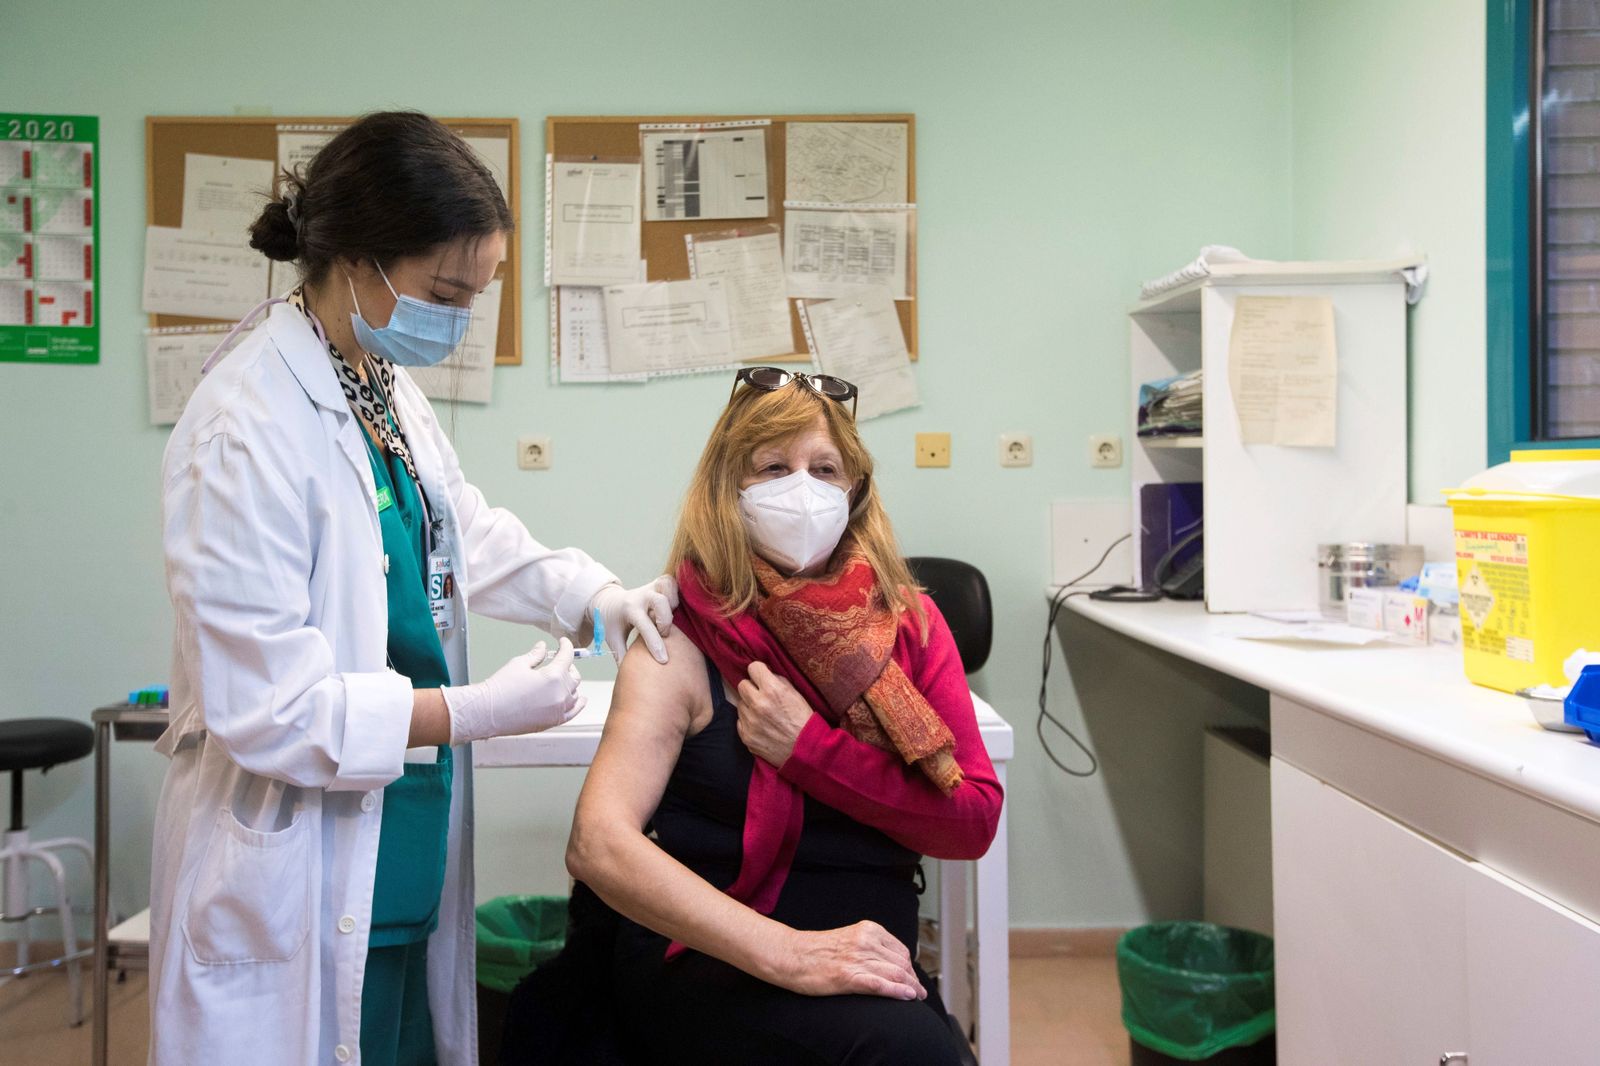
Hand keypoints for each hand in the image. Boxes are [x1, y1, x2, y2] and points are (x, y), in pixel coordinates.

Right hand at [441, 639, 584, 743]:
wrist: (488, 713)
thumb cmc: (501, 688)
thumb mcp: (519, 664)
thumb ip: (536, 655)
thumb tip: (543, 647)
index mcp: (554, 676)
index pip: (567, 657)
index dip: (566, 646)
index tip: (563, 642)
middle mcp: (560, 694)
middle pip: (574, 676)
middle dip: (568, 666)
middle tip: (558, 661)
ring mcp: (558, 709)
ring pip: (574, 693)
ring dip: (570, 683)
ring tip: (563, 679)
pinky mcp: (553, 721)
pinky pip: (573, 712)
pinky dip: (577, 704)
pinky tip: (579, 699)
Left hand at [591, 577, 678, 663]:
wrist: (607, 601)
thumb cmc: (611, 623)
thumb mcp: (613, 639)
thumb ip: (622, 657)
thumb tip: (630, 679)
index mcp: (629, 610)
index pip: (644, 625)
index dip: (655, 643)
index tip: (663, 659)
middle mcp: (641, 596)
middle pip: (660, 602)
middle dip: (665, 620)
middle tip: (663, 633)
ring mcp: (650, 587)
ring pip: (667, 586)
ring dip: (673, 601)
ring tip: (672, 616)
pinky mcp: (658, 584)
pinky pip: (672, 582)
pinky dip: (677, 592)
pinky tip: (676, 607)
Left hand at [735, 662, 814, 766]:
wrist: (805, 751)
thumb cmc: (803, 720)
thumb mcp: (796, 694)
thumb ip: (778, 680)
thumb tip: (765, 673)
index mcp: (772, 690)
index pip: (753, 668)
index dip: (759, 672)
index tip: (762, 677)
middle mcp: (758, 704)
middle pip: (742, 684)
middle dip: (752, 688)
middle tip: (761, 695)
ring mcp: (750, 721)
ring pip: (740, 703)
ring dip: (749, 705)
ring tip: (763, 713)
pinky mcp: (746, 736)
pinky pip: (740, 720)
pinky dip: (748, 721)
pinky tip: (761, 725)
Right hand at [769, 921, 924, 1000]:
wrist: (791, 955)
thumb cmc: (816, 950)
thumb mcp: (849, 939)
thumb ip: (869, 946)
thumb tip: (889, 961)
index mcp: (868, 929)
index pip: (900, 950)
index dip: (910, 967)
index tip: (912, 979)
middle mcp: (866, 941)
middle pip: (901, 963)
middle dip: (913, 979)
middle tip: (919, 992)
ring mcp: (857, 958)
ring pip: (895, 973)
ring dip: (910, 987)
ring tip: (917, 997)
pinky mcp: (848, 976)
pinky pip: (880, 984)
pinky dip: (897, 991)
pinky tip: (907, 997)